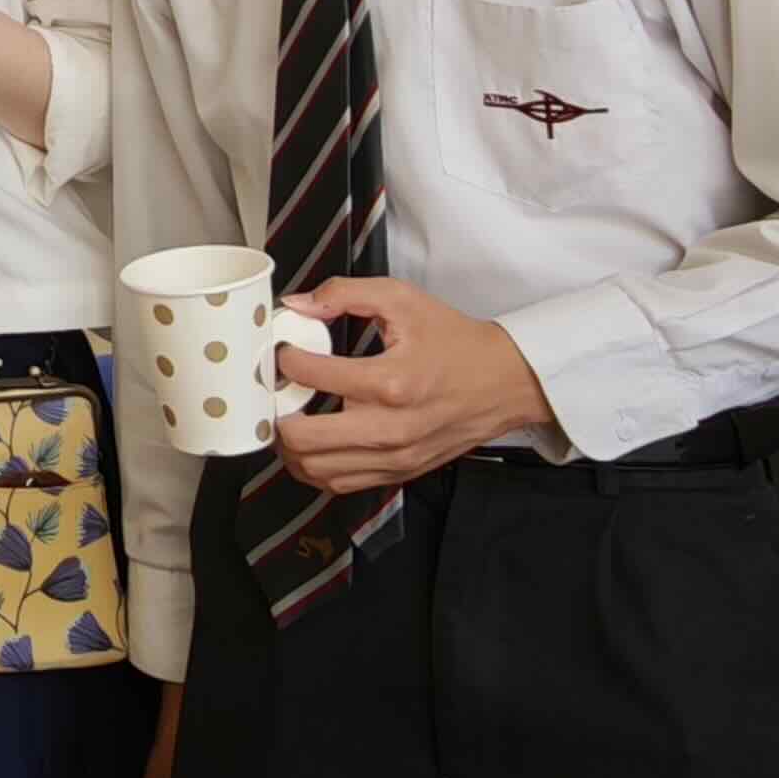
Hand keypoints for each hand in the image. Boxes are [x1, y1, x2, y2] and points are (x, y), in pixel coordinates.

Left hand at [269, 278, 557, 493]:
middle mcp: (390, 428)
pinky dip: (314, 466)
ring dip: (289, 445)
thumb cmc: (453, 340)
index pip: (312, 374)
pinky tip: (312, 441)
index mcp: (390, 381)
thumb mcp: (403, 299)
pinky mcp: (398, 472)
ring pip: (314, 469)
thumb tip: (297, 304)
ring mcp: (394, 457)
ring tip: (288, 416)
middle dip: (275, 412)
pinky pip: (339, 483)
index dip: (284, 358)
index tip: (283, 349)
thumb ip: (345, 293)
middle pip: (303, 438)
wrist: (503, 383)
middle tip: (275, 392)